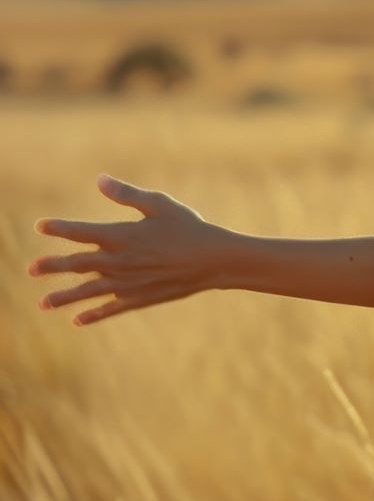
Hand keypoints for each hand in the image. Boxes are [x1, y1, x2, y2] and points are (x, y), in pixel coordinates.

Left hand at [27, 175, 228, 324]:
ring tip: (43, 304)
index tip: (41, 226)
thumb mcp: (160, 205)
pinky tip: (78, 320)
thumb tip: (100, 180)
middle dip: (53, 266)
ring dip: (64, 297)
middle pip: (78, 265)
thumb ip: (127, 195)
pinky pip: (112, 308)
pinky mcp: (140, 298)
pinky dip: (94, 315)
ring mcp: (129, 283)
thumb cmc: (190, 228)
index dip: (60, 228)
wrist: (215, 261)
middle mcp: (120, 262)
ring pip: (89, 292)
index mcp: (122, 236)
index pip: (81, 232)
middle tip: (31, 269)